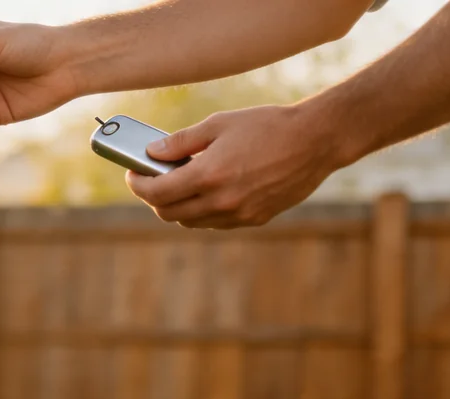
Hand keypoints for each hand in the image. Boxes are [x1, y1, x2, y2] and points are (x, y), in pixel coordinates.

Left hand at [125, 104, 345, 228]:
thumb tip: (150, 153)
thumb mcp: (219, 125)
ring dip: (178, 206)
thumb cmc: (267, 125)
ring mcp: (238, 214)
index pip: (157, 193)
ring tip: (180, 183)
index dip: (138, 185)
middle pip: (168, 213)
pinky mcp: (254, 220)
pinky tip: (208, 190)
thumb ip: (181, 142)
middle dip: (154, 197)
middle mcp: (222, 201)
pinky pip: (214, 223)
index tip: (132, 174)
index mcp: (209, 175)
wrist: (316, 140)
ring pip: (190, 221)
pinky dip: (203, 211)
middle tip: (152, 179)